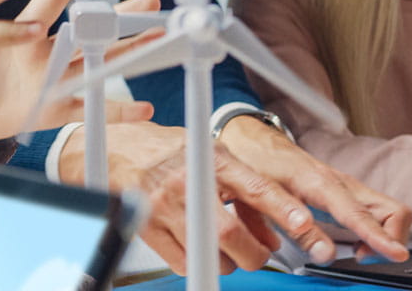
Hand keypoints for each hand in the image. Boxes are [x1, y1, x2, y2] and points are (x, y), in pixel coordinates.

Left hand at [0, 0, 159, 143]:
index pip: (52, 0)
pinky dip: (117, 110)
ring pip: (98, 63)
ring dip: (129, 52)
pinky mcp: (55, 109)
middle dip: (119, 14)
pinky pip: (89, 109)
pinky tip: (144, 108)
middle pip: (88, 30)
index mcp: (25, 30)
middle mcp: (48, 52)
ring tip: (158, 38)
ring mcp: (56, 79)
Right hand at [61, 121, 322, 274]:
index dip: (281, 208)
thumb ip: (240, 184)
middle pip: (231, 233)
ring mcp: (163, 205)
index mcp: (207, 157)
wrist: (108, 148)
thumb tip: (272, 228)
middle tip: (258, 255)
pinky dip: (198, 262)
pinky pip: (183, 261)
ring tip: (225, 249)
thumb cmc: (161, 149)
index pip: (254, 186)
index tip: (303, 224)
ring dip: (226, 261)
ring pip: (210, 253)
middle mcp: (185, 181)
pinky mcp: (146, 226)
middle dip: (253, 254)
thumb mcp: (206, 151)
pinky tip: (198, 248)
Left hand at [220, 116, 410, 262]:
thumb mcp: (266, 199)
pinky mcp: (348, 192)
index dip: (380, 236)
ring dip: (386, 236)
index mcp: (322, 183)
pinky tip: (356, 243)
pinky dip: (376, 231)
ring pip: (390, 211)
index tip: (397, 254)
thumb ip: (294, 229)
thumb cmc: (259, 165)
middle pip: (393, 210)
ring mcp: (349, 187)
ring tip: (359, 253)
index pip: (360, 213)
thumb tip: (324, 253)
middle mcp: (343, 184)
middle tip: (364, 257)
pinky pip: (377, 212)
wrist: (255, 143)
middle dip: (392, 239)